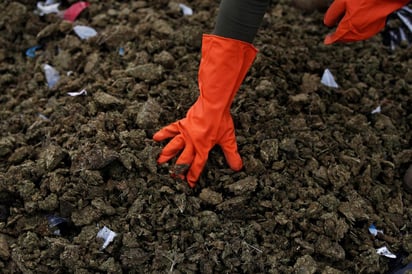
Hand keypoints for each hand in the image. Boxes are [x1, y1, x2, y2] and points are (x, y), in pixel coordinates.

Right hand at [153, 34, 256, 187]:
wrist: (213, 105)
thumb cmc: (221, 121)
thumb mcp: (229, 139)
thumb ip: (232, 154)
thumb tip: (237, 167)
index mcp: (203, 149)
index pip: (197, 166)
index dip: (192, 176)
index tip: (188, 184)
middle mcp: (192, 143)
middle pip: (183, 159)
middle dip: (178, 169)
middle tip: (172, 177)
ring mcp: (185, 134)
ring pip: (174, 147)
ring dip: (167, 154)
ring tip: (159, 161)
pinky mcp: (182, 124)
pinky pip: (171, 130)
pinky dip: (163, 133)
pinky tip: (155, 137)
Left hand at [324, 0, 408, 43]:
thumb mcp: (342, 2)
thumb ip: (332, 14)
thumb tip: (327, 23)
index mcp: (348, 28)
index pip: (336, 38)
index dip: (330, 39)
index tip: (327, 40)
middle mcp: (358, 33)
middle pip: (345, 38)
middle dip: (339, 35)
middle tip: (334, 33)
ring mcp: (368, 32)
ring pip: (354, 36)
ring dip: (349, 33)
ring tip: (345, 26)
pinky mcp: (377, 28)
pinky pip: (364, 32)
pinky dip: (358, 30)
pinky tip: (357, 23)